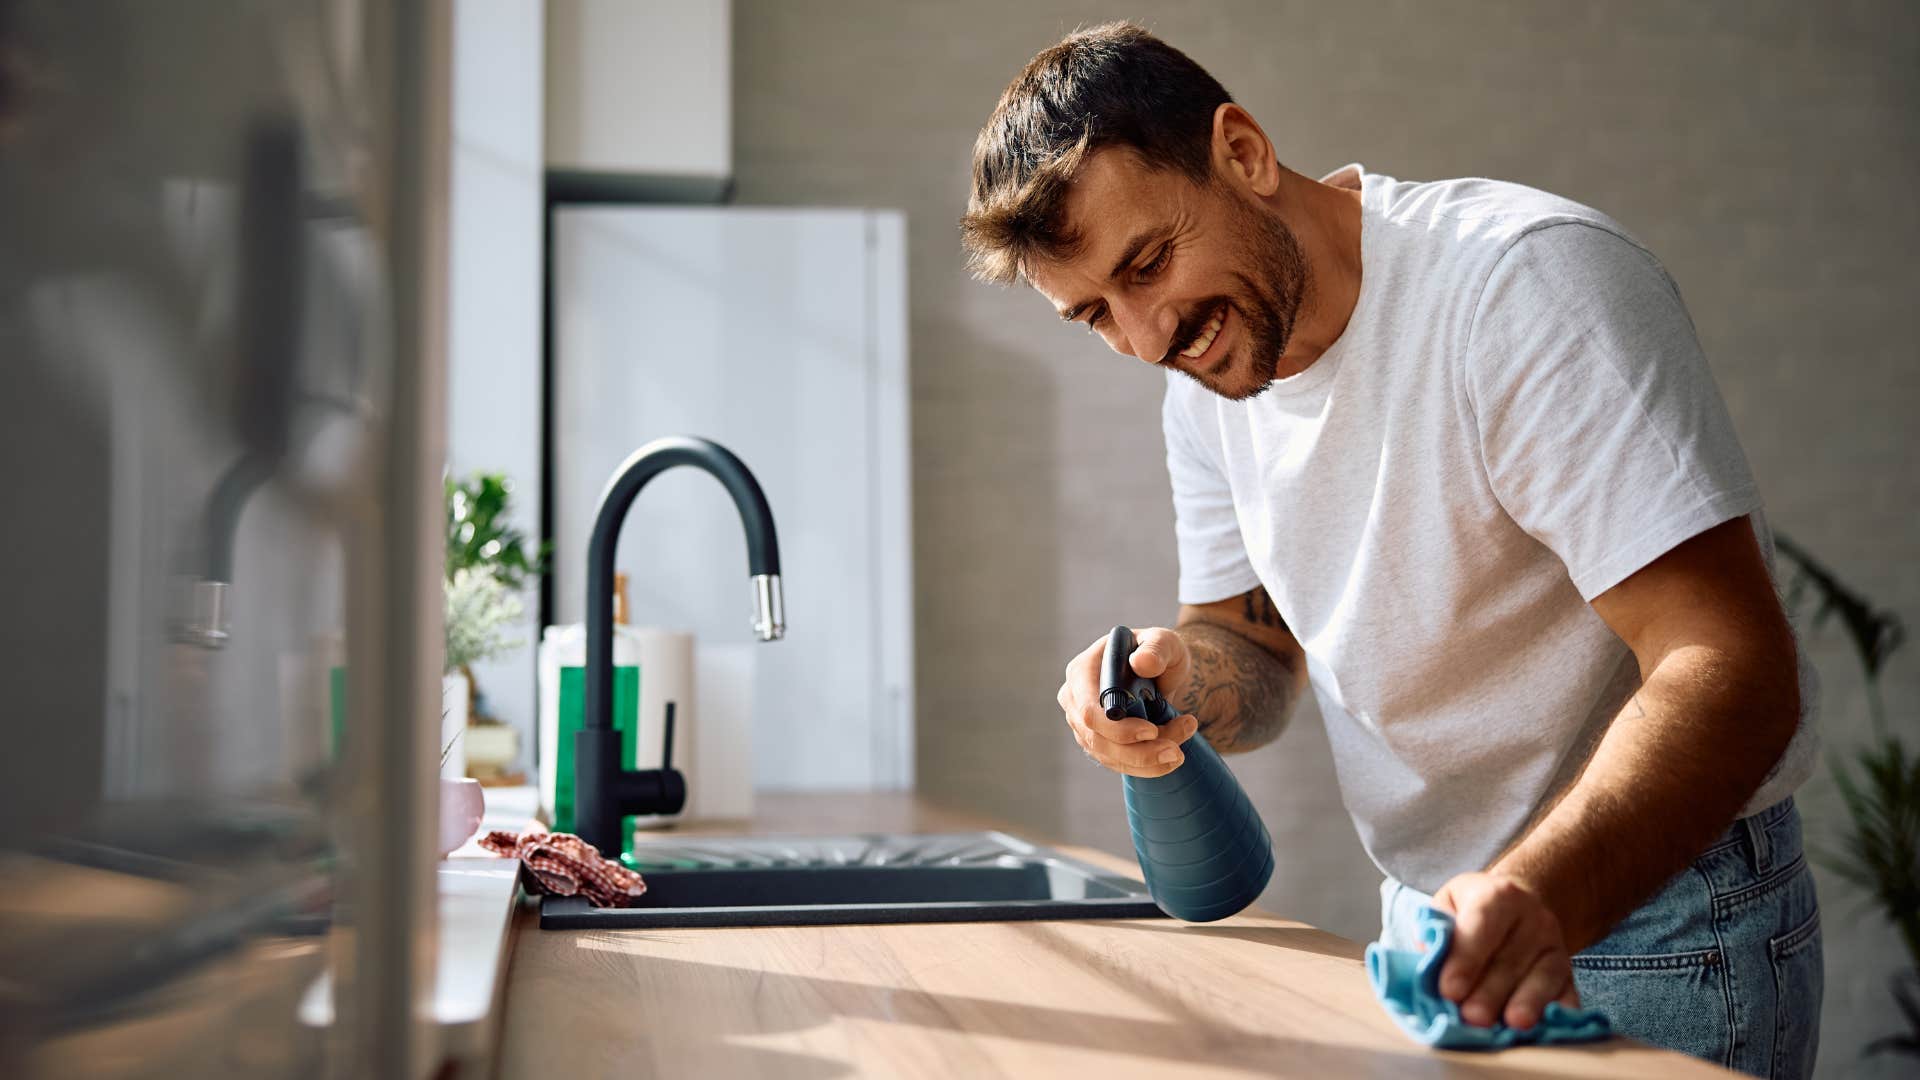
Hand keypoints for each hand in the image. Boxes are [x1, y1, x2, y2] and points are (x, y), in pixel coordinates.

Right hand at [1056, 627, 1200, 776]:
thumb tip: (1142, 662)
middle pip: (1097, 739)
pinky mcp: (1097, 742)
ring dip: (1147, 760)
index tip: (1153, 731)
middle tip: (1176, 751)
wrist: (1162, 673)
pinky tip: (1170, 758)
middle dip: (1138, 751)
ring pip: (1108, 756)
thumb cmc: (1159, 653)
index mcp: (1083, 670)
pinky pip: (1117, 763)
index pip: (1090, 709)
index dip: (1118, 728)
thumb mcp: (1165, 642)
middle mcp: (1076, 699)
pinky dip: (1146, 767)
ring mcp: (1083, 724)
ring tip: (1180, 751)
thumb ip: (1157, 648)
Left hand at [1430, 872, 1579, 1029]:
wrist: (1518, 908)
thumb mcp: (1448, 906)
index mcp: (1499, 895)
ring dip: (1527, 1002)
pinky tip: (1548, 1027)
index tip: (1449, 990)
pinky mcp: (1568, 972)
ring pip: (1543, 976)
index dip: (1465, 959)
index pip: (1482, 925)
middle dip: (1490, 992)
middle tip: (1472, 1017)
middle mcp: (1533, 918)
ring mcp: (1555, 945)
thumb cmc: (1471, 912)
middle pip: (1510, 959)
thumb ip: (1436, 932)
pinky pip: (1568, 992)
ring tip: (1511, 1025)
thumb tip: (1431, 962)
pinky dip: (1560, 1010)